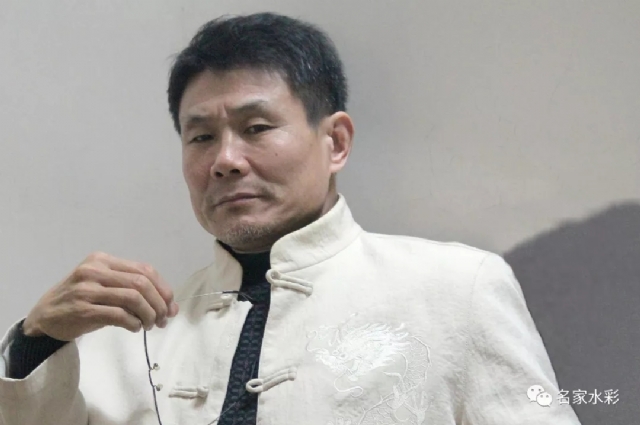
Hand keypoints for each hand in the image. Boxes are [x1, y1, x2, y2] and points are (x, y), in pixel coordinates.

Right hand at [22, 251, 179, 340]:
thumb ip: (135, 291)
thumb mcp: (105, 287)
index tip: (170, 305)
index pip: (144, 269)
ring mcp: (87, 289)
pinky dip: (133, 323)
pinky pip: (119, 315)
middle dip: (159, 303)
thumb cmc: (80, 301)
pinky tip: (135, 328)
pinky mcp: (82, 309)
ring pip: (133, 298)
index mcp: (103, 260)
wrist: (44, 318)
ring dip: (148, 314)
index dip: (163, 288)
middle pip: (142, 283)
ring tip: (149, 325)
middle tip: (162, 319)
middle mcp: (95, 270)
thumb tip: (171, 307)